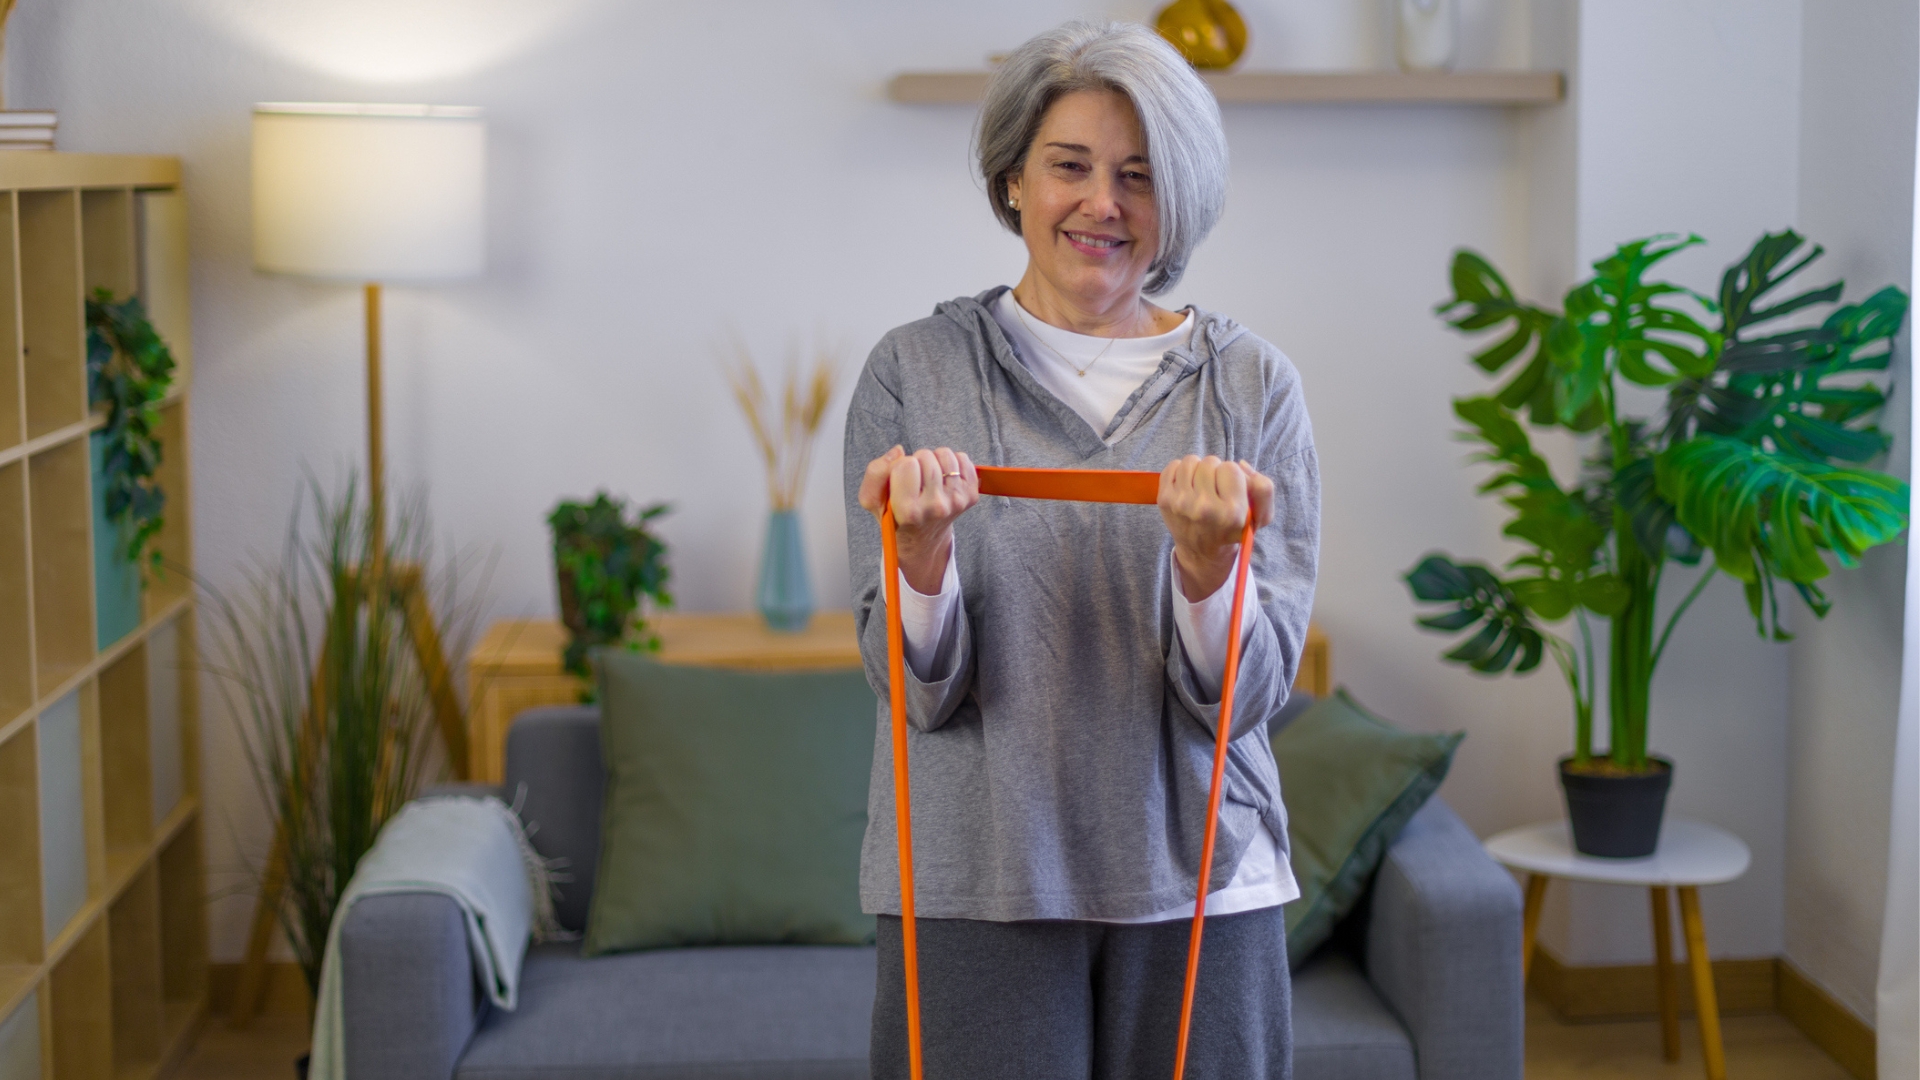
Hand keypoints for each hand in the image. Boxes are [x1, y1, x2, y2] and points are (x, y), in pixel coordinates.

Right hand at [858, 445, 979, 592]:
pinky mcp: (970, 496)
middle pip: (925, 456)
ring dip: (934, 460)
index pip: (905, 464)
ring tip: (928, 478)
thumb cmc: (896, 515)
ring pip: (944, 454)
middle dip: (916, 462)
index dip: (899, 466)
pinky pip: (963, 459)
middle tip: (915, 480)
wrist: (922, 539)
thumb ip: (875, 473)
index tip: (899, 480)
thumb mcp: (873, 500)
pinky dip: (952, 463)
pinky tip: (943, 478)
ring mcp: (956, 502)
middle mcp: (935, 508)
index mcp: (908, 511)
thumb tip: (899, 451)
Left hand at [1158, 456, 1274, 600]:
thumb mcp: (1259, 516)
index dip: (1233, 475)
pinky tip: (1187, 486)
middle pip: (1210, 462)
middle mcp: (1205, 508)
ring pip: (1191, 461)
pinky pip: (1172, 465)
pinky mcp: (1164, 500)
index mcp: (1232, 513)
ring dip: (1197, 469)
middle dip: (1215, 471)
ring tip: (1201, 485)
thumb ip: (1264, 489)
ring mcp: (1181, 504)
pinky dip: (1180, 471)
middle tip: (1215, 488)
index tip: (1230, 489)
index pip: (1232, 468)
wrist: (1202, 551)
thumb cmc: (1232, 529)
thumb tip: (1241, 464)